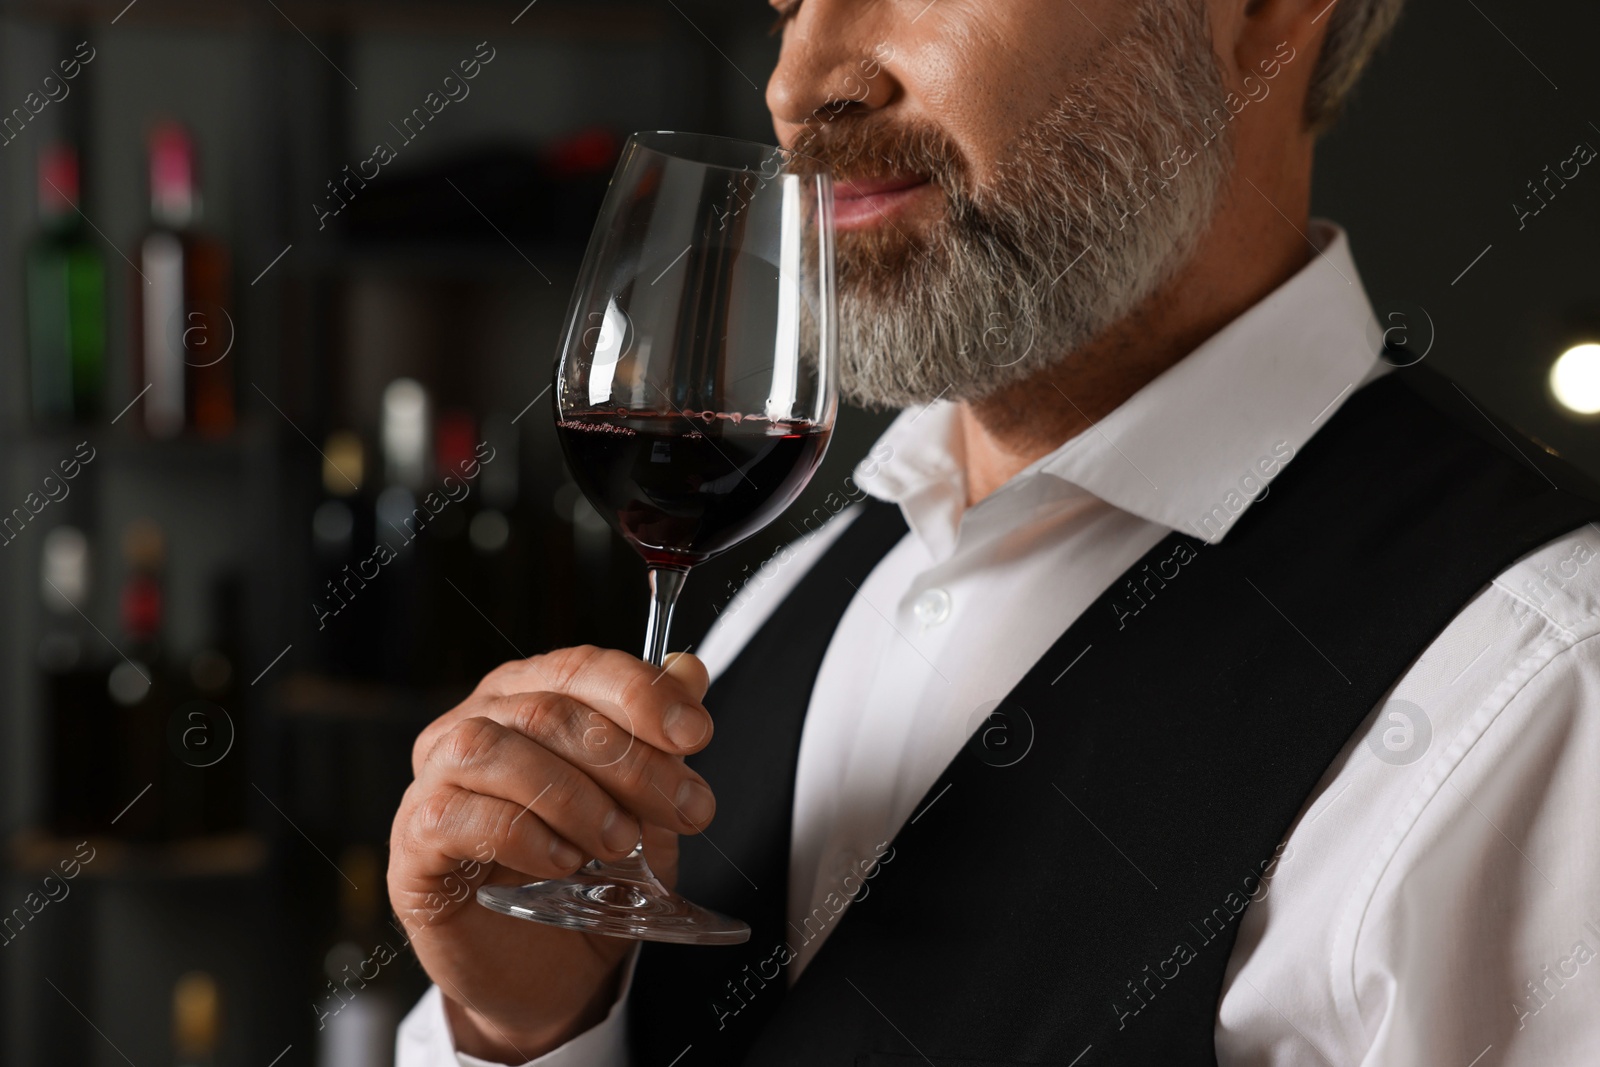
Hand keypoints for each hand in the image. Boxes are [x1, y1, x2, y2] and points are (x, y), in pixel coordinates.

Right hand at [388, 646, 715, 1061]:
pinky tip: (563, 863)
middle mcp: (474, 725)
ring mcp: (434, 781)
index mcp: (529, 698)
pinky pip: (458, 817)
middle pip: (548, 711)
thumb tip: (690, 671)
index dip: (641, 693)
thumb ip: (661, 740)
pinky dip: (522, 834)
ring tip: (622, 843)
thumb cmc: (590, 878)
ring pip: (494, 750)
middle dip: (629, 760)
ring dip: (574, 796)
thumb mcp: (644, 809)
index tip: (697, 733)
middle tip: (684, 810)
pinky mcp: (414, 843)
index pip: (579, 668)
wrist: (548, 974)